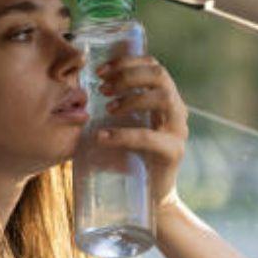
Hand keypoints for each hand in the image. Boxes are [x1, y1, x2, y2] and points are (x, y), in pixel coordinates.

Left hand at [95, 55, 188, 212]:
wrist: (151, 196)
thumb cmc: (132, 157)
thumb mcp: (123, 126)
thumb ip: (113, 107)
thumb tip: (78, 91)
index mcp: (165, 99)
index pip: (153, 66)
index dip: (127, 61)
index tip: (100, 70)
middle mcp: (177, 110)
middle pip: (160, 76)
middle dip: (128, 76)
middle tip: (103, 88)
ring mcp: (178, 131)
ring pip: (162, 99)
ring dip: (131, 99)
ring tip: (108, 108)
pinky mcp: (173, 152)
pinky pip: (150, 137)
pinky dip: (124, 134)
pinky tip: (103, 136)